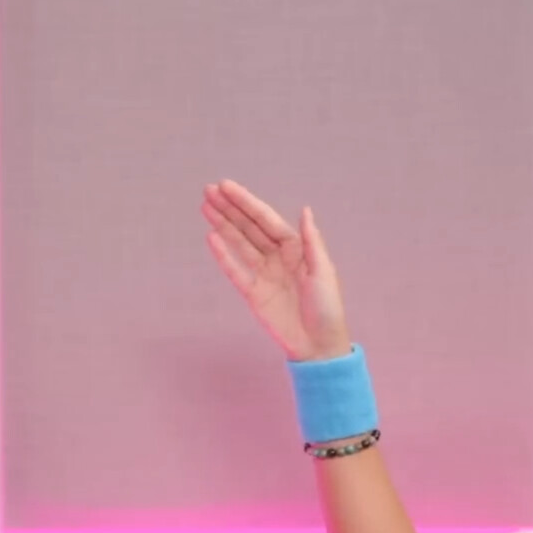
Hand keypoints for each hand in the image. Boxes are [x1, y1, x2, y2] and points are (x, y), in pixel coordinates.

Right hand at [201, 179, 349, 361]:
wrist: (318, 345)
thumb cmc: (327, 308)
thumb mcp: (324, 272)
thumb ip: (311, 241)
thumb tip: (305, 210)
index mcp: (296, 248)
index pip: (266, 219)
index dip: (246, 202)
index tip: (226, 186)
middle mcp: (277, 256)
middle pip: (249, 227)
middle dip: (230, 208)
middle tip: (208, 190)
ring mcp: (263, 274)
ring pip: (239, 243)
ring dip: (223, 225)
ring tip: (205, 206)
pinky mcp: (253, 293)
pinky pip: (235, 270)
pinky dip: (223, 255)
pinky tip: (211, 237)